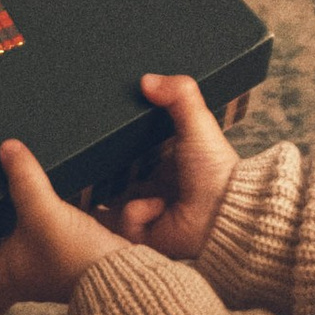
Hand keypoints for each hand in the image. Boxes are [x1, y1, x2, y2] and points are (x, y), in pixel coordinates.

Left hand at [0, 136, 118, 314]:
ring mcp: (43, 277)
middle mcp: (20, 281)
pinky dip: (21, 257)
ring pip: (6, 286)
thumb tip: (8, 148)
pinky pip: (32, 268)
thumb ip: (26, 179)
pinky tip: (26, 237)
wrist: (124, 280)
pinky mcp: (66, 267)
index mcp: (3, 275)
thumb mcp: (44, 212)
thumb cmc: (76, 257)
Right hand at [99, 72, 240, 262]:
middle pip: (114, 178)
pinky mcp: (144, 235)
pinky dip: (135, 213)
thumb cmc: (217, 169)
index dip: (115, 145)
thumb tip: (146, 79)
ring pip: (110, 203)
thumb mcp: (198, 122)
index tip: (98, 135)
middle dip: (100, 173)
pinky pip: (123, 222)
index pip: (131, 151)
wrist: (227, 212)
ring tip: (97, 185)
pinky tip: (155, 207)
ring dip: (108, 195)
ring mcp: (147, 212)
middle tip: (88, 161)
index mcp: (165, 161)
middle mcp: (154, 187)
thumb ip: (178, 94)